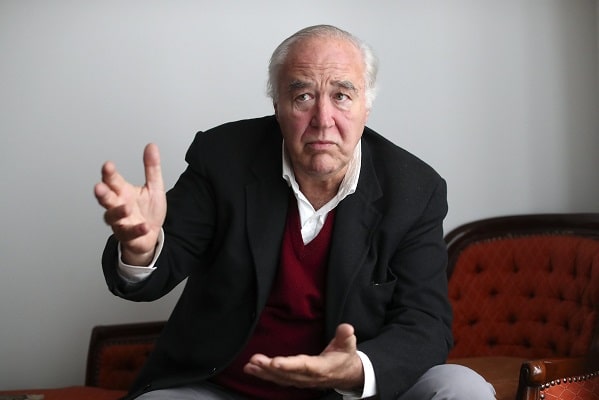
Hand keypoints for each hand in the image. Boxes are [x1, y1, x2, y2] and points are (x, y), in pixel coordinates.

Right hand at [94, 143, 165, 265]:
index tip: (108, 166)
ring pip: (112, 217)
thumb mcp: (154, 187)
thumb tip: (151, 146)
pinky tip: (144, 226)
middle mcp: (118, 205)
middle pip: (106, 198)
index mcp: (123, 191)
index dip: (109, 173)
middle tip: (100, 187)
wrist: (151, 235)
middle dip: (102, 193)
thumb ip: (152, 168)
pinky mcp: (127, 235)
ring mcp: (120, 221)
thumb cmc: (148, 211)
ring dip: (117, 212)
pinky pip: (129, 233)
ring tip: (126, 207)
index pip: (113, 180)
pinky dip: (136, 229)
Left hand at [243, 323, 364, 391]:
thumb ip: (345, 336)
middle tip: (255, 360)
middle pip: (287, 374)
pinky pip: (279, 380)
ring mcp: (302, 381)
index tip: (274, 362)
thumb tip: (346, 327)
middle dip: (269, 368)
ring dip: (264, 373)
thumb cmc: (345, 357)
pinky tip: (252, 370)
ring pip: (280, 378)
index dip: (289, 365)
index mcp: (321, 368)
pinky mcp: (296, 380)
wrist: (347, 375)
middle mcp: (309, 377)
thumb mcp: (348, 345)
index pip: (304, 366)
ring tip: (249, 366)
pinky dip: (265, 376)